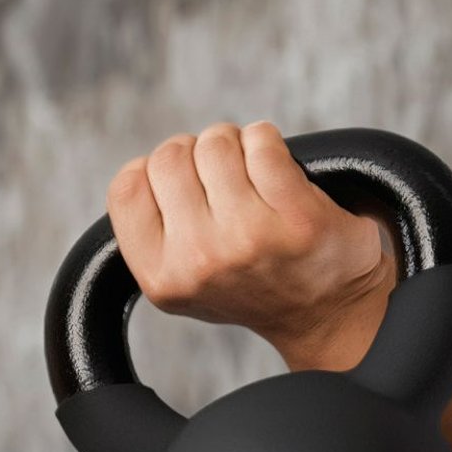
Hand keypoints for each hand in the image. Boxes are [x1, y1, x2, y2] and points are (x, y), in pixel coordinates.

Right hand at [106, 121, 396, 371]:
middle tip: (222, 180)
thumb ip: (152, 233)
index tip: (182, 186)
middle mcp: (198, 261)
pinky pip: (262, 141)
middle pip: (169, 157)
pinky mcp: (295, 215)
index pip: (126, 189)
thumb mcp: (184, 278)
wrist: (325, 310)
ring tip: (251, 177)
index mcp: (161, 279)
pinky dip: (268, 142)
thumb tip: (144, 170)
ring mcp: (246, 237)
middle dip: (195, 154)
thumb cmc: (251, 281)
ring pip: (215, 142)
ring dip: (235, 145)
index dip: (153, 173)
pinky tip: (278, 173)